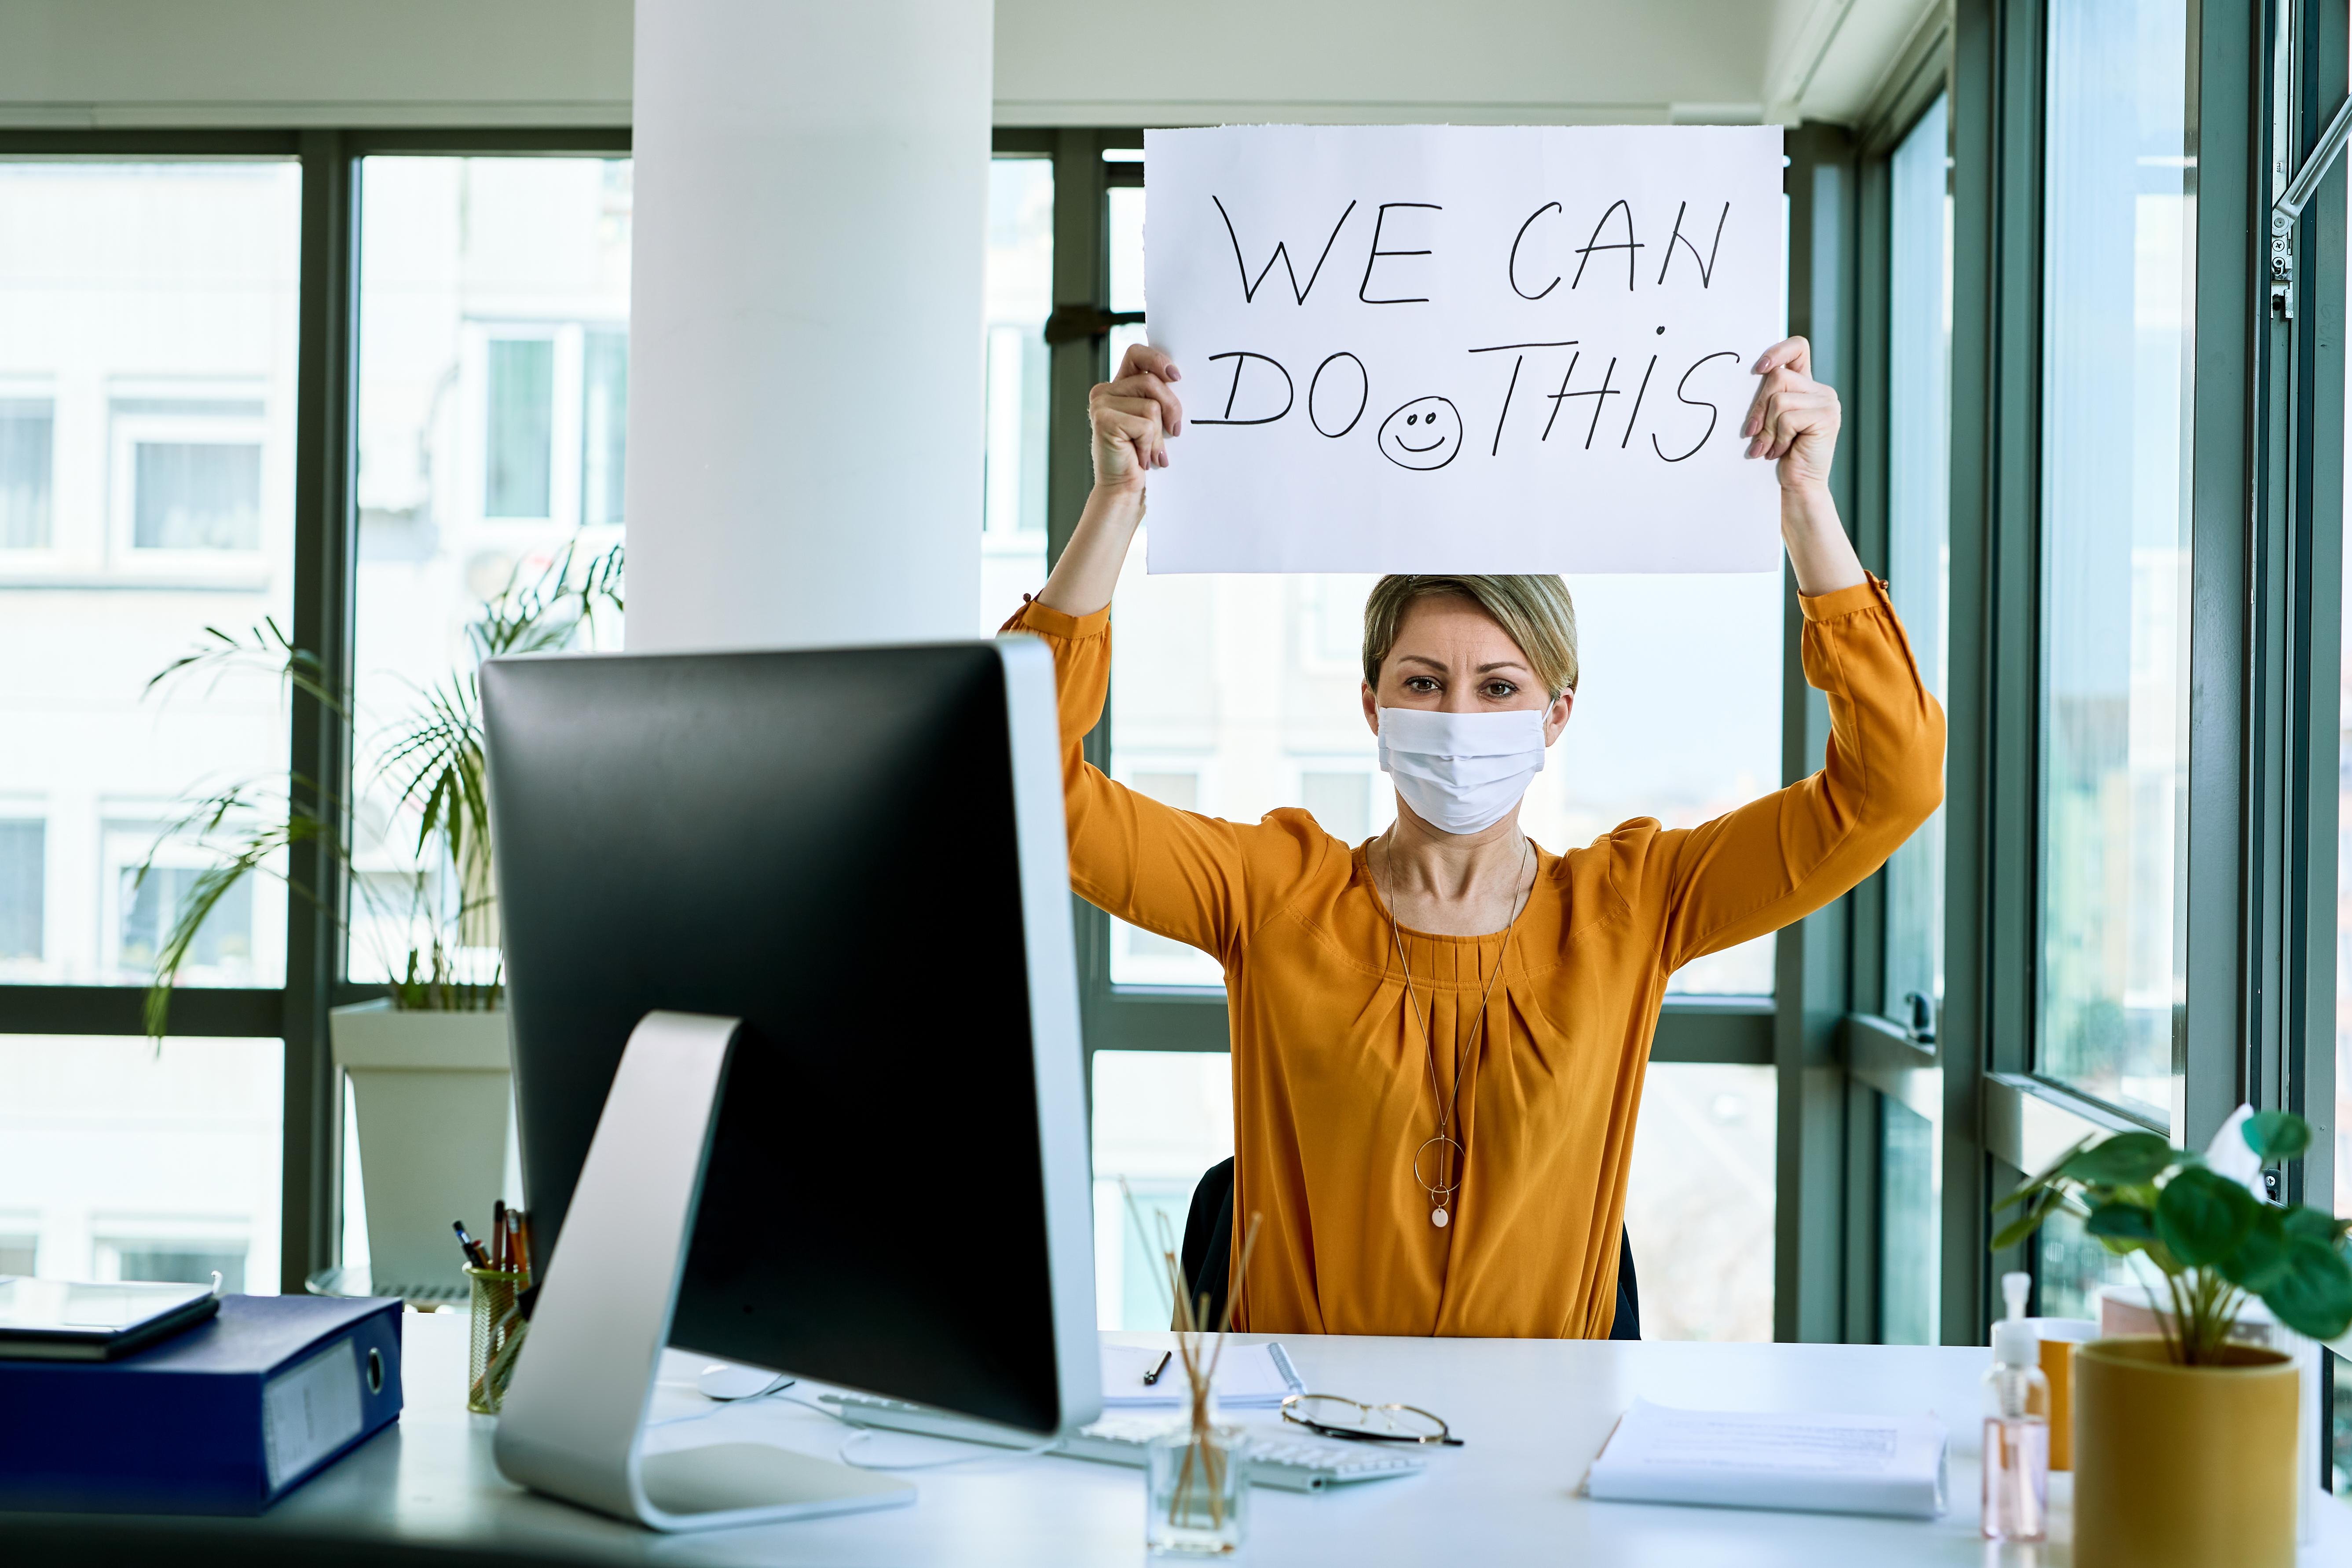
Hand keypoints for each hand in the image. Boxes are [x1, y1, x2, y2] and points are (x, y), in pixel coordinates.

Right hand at [1088, 343, 1183, 494]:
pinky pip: (1145, 424)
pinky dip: (1150, 444)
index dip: (1158, 359)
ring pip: (1151, 405)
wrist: (1123, 490)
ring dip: (1159, 434)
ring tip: (1151, 451)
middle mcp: (1105, 391)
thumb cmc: (1142, 456)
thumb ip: (1158, 396)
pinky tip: (1142, 458)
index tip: (1176, 377)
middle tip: (1175, 432)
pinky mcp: (1103, 419)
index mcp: (1119, 386)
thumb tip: (1177, 379)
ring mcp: (1101, 403)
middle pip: (1152, 381)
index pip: (1137, 353)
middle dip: (1172, 408)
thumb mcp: (1153, 420)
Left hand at [1741, 337, 1839, 493]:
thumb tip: (1746, 379)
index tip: (1759, 368)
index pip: (1797, 348)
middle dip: (1758, 408)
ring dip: (1767, 427)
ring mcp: (1827, 402)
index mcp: (1806, 386)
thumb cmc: (1776, 456)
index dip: (1778, 350)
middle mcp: (1820, 390)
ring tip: (1769, 447)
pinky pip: (1787, 417)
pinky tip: (1781, 451)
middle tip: (1753, 434)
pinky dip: (1777, 437)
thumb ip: (1766, 398)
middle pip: (1778, 377)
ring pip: (1779, 398)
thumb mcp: (1769, 421)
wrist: (1796, 488)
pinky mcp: (1826, 417)